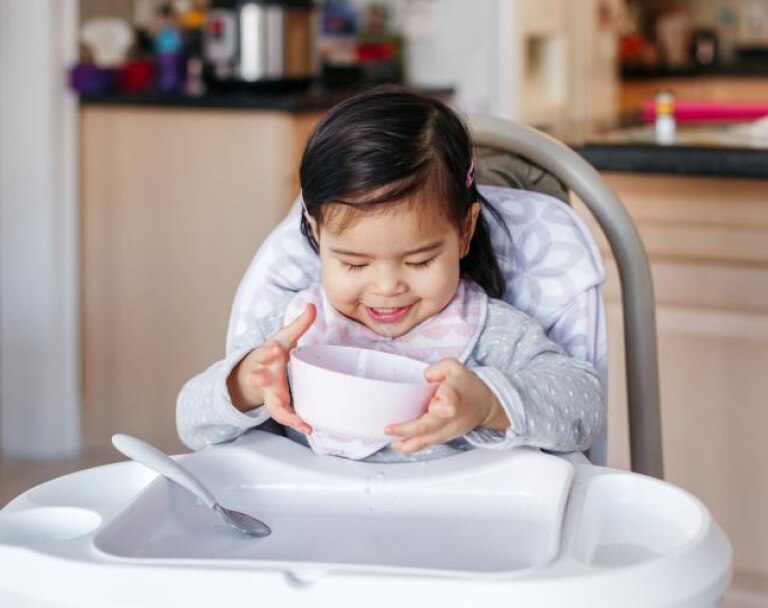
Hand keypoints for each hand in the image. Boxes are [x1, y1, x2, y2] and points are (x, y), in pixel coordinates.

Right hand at [227, 304, 315, 433]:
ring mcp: (269, 394)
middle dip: (257, 379)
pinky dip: (296, 423)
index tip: (276, 349)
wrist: (254, 375)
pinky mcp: (278, 405)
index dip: (268, 352)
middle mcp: (264, 377)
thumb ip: (299, 324)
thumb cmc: (272, 355)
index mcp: (265, 358)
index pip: (263, 353)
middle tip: (257, 379)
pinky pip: (285, 416)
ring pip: (272, 404)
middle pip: (258, 379)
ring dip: (282, 412)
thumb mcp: (284, 338)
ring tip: (298, 421)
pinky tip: (309, 428)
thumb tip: (312, 305)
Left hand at [385, 358, 509, 453]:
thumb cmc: (468, 386)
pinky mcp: (445, 438)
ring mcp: (448, 431)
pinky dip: (412, 446)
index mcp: (455, 399)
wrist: (485, 404)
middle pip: (429, 429)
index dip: (439, 405)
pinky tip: (399, 444)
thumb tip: (422, 380)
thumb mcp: (453, 367)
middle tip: (389, 429)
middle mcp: (451, 419)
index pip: (448, 405)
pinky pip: (427, 444)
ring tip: (390, 440)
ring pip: (426, 441)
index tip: (432, 402)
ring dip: (406, 443)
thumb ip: (436, 369)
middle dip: (407, 431)